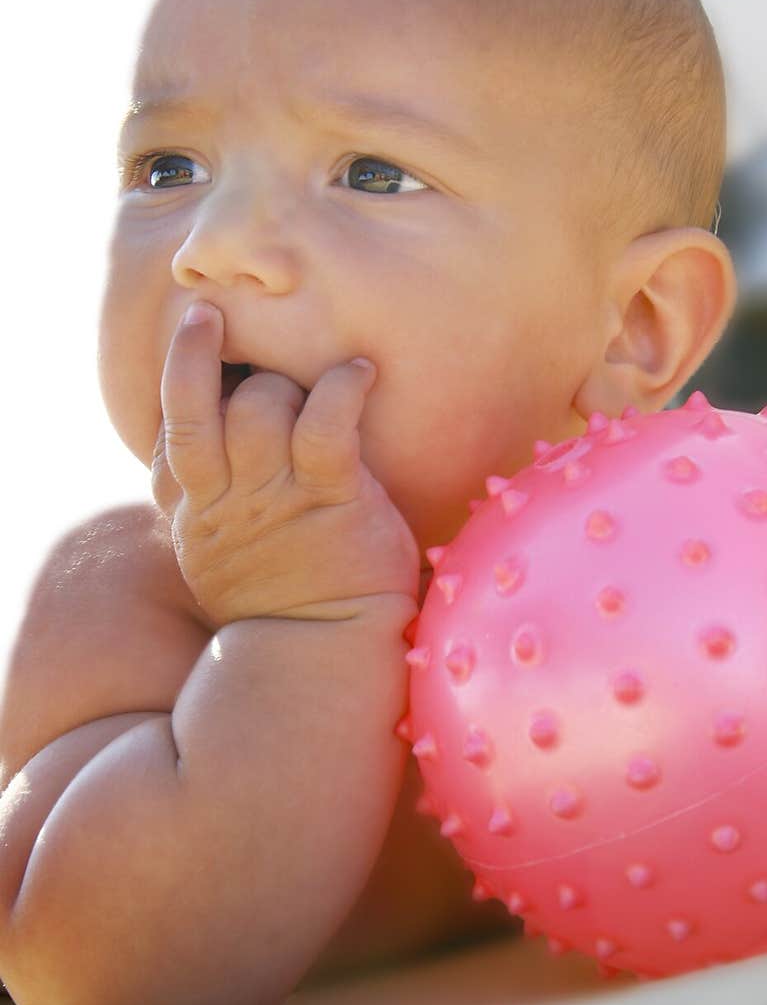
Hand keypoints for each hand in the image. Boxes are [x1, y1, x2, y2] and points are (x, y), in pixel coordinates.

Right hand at [151, 301, 419, 623]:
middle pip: (197, 405)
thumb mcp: (225, 560)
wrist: (329, 656)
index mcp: (195, 514)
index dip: (184, 385)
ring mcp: (272, 497)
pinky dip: (342, 386)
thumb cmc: (290, 602)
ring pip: (257, 405)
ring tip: (318, 384)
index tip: (206, 349)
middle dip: (228, 368)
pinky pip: (325, 421)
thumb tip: (218, 465)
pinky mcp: (327, 497)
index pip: (169, 436)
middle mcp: (222, 501)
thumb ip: (216, 509)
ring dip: (285, 382)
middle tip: (266, 357)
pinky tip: (359, 373)